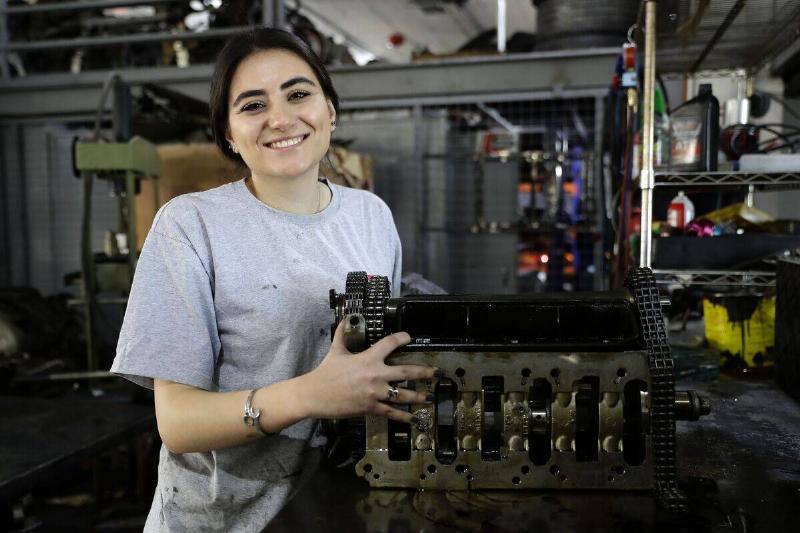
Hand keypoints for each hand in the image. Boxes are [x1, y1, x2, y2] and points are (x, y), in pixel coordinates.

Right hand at [302, 321, 435, 422]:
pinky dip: (404, 416)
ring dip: (418, 396)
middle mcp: (376, 375)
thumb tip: (346, 319)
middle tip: (437, 372)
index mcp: (368, 358)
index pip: (389, 344)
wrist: (314, 395)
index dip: (401, 338)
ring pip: (403, 395)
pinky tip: (415, 418)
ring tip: (430, 397)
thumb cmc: (325, 372)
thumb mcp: (335, 351)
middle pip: (406, 372)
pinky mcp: (371, 408)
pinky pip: (392, 413)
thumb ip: (342, 334)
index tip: (409, 337)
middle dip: (424, 372)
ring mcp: (375, 393)